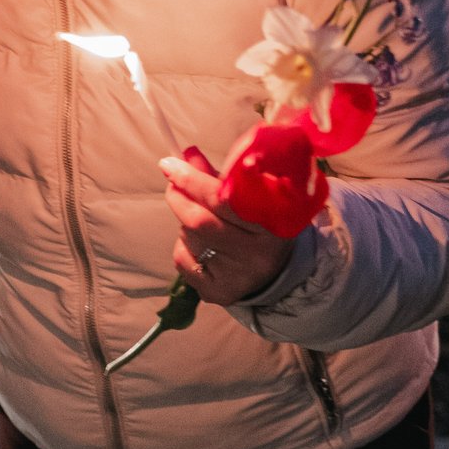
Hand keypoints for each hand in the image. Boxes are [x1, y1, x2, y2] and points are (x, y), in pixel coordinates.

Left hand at [161, 148, 294, 304]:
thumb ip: (219, 176)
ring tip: (204, 221)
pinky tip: (203, 247)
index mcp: (272, 223)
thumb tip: (186, 156)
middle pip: (199, 221)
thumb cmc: (260, 223)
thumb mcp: (251, 196)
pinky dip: (184, 247)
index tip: (170, 164)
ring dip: (185, 223)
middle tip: (173, 184)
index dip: (193, 180)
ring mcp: (237, 276)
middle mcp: (256, 254)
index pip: (223, 199)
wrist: (279, 272)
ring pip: (189, 238)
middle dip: (179, 197)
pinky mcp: (219, 292)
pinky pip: (183, 261)